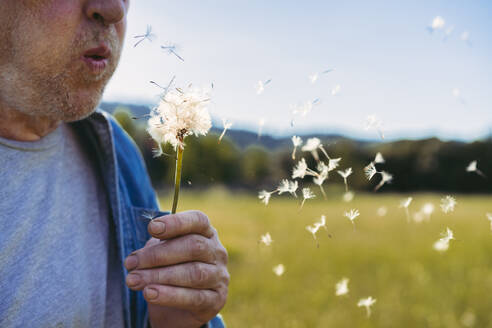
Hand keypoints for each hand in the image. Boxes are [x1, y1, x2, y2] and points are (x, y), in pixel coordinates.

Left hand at [124, 211, 228, 327]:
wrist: (178, 310)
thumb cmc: (170, 271)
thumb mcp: (162, 254)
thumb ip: (156, 248)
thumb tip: (141, 255)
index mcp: (206, 233)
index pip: (198, 220)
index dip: (176, 222)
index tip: (151, 228)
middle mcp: (217, 252)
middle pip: (194, 246)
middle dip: (158, 254)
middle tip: (131, 263)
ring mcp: (219, 276)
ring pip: (194, 273)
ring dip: (159, 276)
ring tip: (134, 280)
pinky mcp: (217, 300)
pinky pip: (195, 297)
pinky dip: (170, 296)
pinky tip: (150, 293)